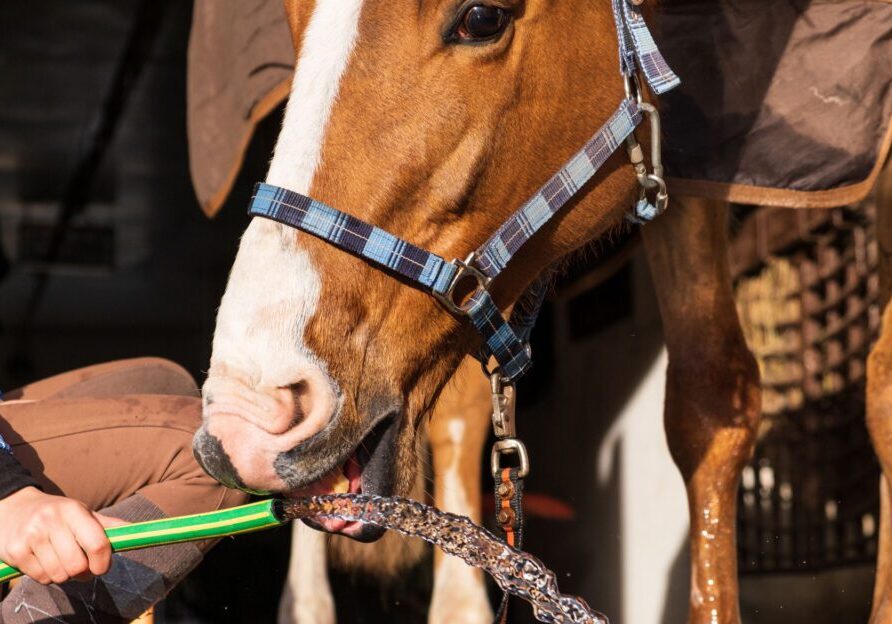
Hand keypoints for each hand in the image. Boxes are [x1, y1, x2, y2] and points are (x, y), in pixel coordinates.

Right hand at [0, 487, 126, 583]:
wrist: (15, 509)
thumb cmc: (58, 514)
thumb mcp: (83, 514)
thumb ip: (108, 525)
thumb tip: (135, 531)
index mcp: (74, 510)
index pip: (98, 543)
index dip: (103, 563)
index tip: (102, 568)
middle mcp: (51, 520)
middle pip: (77, 566)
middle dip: (83, 573)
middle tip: (80, 567)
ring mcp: (31, 535)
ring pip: (59, 575)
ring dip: (64, 575)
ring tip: (60, 561)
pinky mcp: (15, 550)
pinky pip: (40, 578)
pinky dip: (46, 576)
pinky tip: (43, 561)